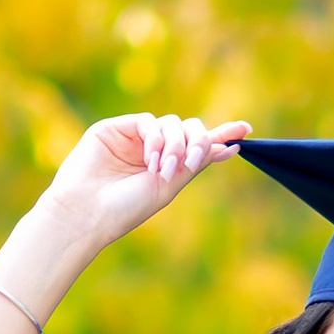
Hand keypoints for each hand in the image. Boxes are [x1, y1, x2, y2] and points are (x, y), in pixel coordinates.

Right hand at [40, 113, 247, 259]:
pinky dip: (155, 138)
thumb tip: (229, 147)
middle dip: (197, 141)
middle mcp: (151, 149)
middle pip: (188, 129)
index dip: (220, 135)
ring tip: (163, 169)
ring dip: (175, 144)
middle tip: (192, 161)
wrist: (87, 212)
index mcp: (165, 167)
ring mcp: (133, 138)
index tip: (246, 130)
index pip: (197, 144)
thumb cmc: (126, 208)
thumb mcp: (169, 186)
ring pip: (171, 124)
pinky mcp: (115, 127)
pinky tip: (150, 159)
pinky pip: (148, 121)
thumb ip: (195, 163)